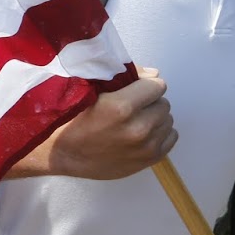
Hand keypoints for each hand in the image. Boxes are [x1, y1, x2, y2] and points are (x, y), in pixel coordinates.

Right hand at [43, 67, 175, 179]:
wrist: (63, 153)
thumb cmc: (73, 118)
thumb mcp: (91, 91)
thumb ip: (124, 79)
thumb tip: (153, 74)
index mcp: (122, 107)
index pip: (157, 85)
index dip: (145, 85)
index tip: (134, 89)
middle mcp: (139, 128)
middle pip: (163, 103)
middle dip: (150, 102)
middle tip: (132, 107)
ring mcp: (147, 146)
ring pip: (168, 120)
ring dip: (154, 118)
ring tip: (135, 121)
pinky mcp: (150, 160)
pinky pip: (171, 137)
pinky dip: (159, 133)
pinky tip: (141, 133)